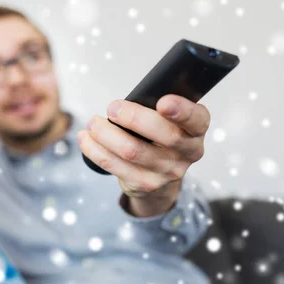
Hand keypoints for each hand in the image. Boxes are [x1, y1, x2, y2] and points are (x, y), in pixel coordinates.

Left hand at [78, 95, 209, 215]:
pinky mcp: (144, 184)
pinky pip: (114, 166)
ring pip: (132, 151)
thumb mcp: (168, 119)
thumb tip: (126, 99)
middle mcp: (188, 152)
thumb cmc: (159, 134)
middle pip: (164, 135)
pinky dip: (95, 150)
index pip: (197, 119)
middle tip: (112, 107)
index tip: (162, 101)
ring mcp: (167, 172)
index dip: (182, 110)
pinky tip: (86, 138)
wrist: (160, 174)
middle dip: (134, 118)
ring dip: (106, 134)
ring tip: (93, 123)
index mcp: (196, 129)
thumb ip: (157, 107)